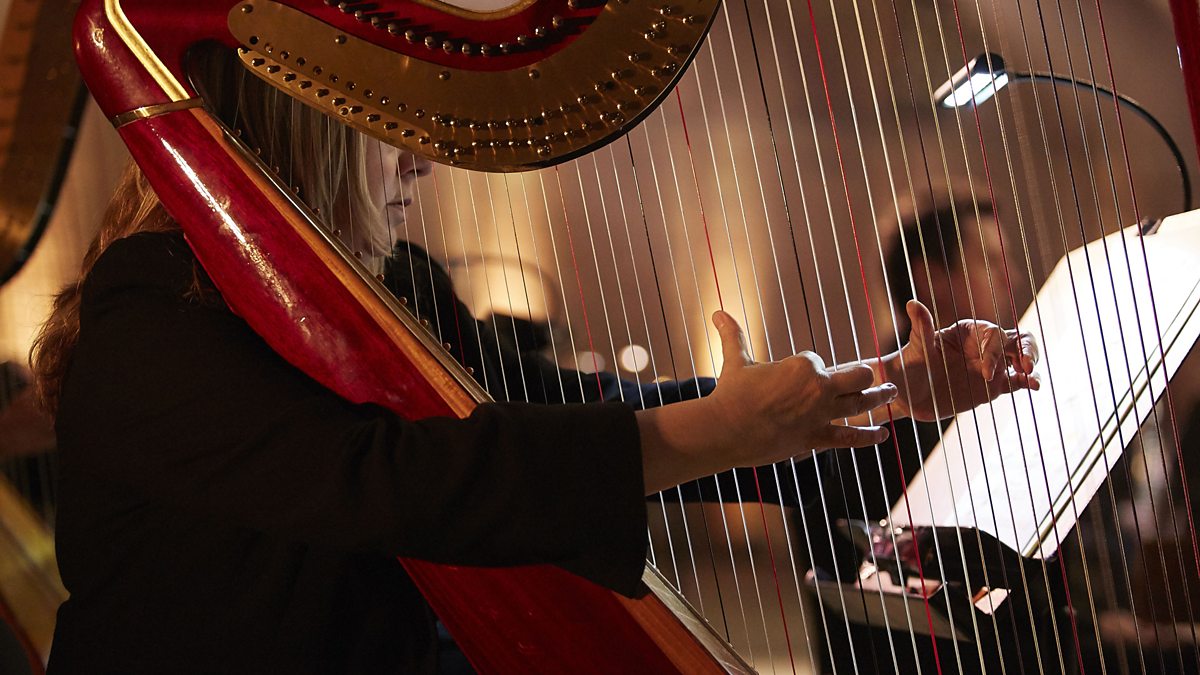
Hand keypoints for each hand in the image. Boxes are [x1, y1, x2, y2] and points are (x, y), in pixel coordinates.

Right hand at [638, 311, 895, 492]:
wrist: (725, 429)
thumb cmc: (730, 393)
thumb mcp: (735, 361)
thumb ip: (732, 335)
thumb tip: (717, 312)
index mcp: (803, 366)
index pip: (818, 361)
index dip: (807, 368)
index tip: (791, 378)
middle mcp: (819, 389)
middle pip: (859, 376)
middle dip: (866, 375)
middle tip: (876, 375)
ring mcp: (821, 415)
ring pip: (862, 404)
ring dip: (880, 398)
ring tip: (892, 394)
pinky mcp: (816, 438)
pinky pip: (849, 437)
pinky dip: (868, 437)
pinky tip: (884, 435)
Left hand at [884, 299, 1039, 422]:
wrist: (906, 395)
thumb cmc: (909, 367)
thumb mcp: (916, 350)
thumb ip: (921, 328)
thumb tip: (912, 303)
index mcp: (968, 331)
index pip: (993, 334)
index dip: (995, 350)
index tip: (985, 372)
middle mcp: (983, 345)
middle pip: (1015, 339)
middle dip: (1025, 349)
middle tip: (1026, 365)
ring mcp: (991, 365)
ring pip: (1022, 358)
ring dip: (1031, 363)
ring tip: (1031, 378)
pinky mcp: (994, 386)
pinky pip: (1017, 381)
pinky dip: (1028, 381)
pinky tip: (1034, 387)